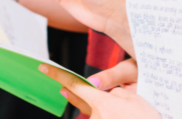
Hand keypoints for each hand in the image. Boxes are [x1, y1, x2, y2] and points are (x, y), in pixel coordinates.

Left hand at [38, 63, 158, 118]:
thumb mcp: (137, 99)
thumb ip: (116, 91)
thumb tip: (105, 91)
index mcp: (103, 104)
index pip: (76, 85)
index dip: (58, 74)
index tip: (44, 67)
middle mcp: (97, 117)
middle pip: (80, 101)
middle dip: (72, 92)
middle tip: (62, 85)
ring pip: (95, 112)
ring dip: (102, 107)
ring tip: (125, 109)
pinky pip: (103, 117)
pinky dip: (109, 114)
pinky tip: (124, 113)